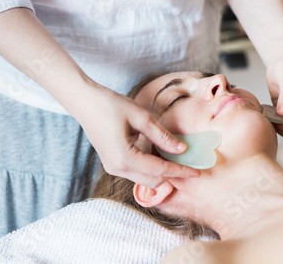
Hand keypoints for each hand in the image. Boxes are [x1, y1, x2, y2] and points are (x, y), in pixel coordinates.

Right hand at [74, 82, 199, 188]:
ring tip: (180, 162)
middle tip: (192, 168)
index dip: (180, 172)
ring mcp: (113, 168)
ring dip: (162, 172)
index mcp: (125, 158)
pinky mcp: (112, 163)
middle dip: (173, 176)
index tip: (197, 173)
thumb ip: (162, 136)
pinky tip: (162, 156)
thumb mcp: (140, 117)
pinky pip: (136, 172)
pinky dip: (151, 168)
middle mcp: (118, 168)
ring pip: (144, 178)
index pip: (160, 171)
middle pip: (153, 180)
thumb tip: (182, 149)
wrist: (84, 102)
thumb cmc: (110, 105)